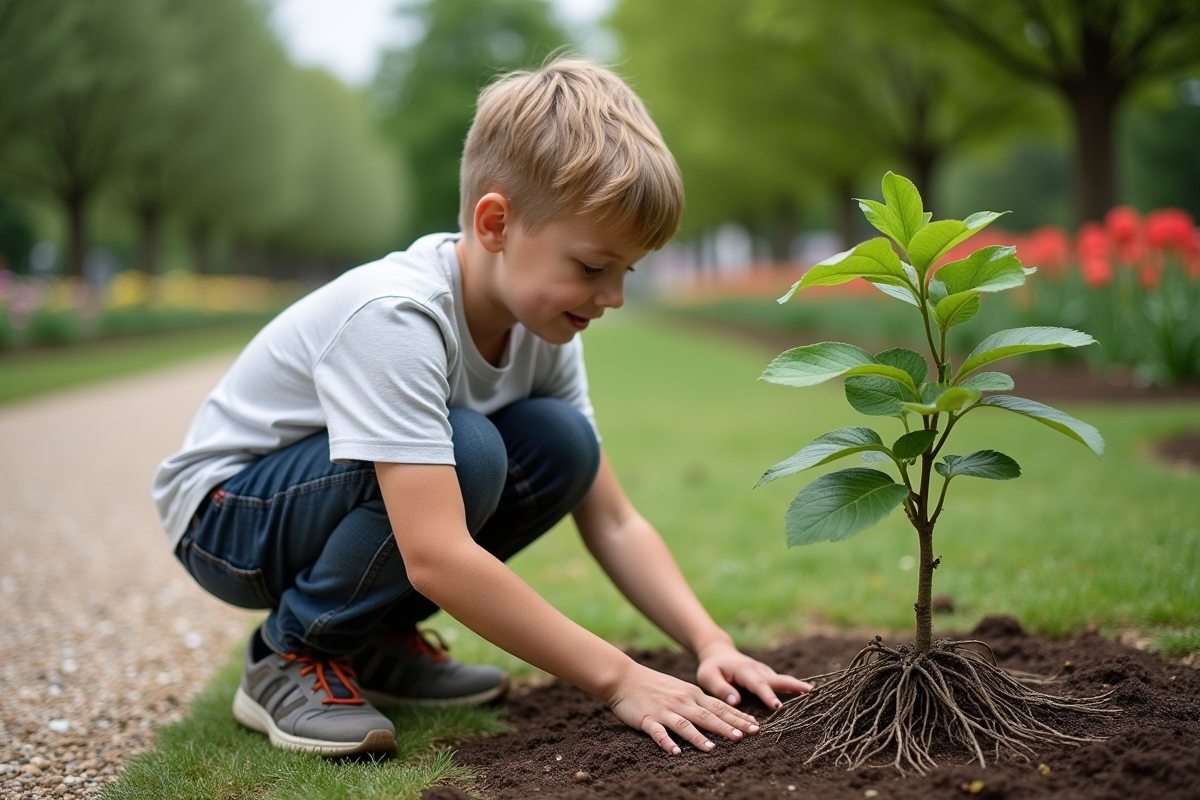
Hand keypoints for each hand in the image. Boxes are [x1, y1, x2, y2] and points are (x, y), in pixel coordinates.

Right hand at [606, 662, 760, 754]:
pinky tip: (675, 752)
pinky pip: (659, 733)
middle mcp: (682, 701)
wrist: (624, 677)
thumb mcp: (682, 689)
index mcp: (692, 694)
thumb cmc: (655, 685)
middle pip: (708, 716)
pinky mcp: (648, 719)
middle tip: (745, 737)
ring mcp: (665, 710)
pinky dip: (667, 742)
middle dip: (727, 727)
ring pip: (685, 724)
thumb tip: (722, 713)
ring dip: (699, 737)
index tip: (755, 726)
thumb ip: (699, 701)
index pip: (720, 707)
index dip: (738, 717)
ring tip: (713, 749)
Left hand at [695, 642, 811, 710]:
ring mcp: (765, 672)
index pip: (758, 684)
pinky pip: (782, 683)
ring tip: (816, 696)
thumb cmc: (712, 667)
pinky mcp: (768, 676)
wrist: (718, 652)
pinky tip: (807, 696)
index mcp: (744, 670)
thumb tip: (736, 701)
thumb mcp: (708, 677)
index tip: (777, 706)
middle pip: (778, 679)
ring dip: (798, 687)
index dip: (768, 695)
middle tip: (810, 694)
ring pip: (783, 680)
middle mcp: (758, 670)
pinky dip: (795, 688)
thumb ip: (720, 688)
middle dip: (794, 686)